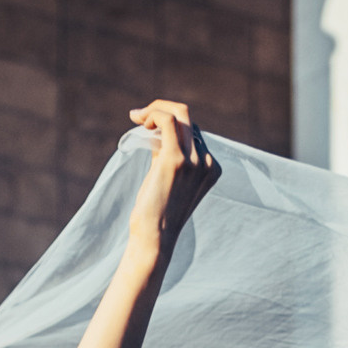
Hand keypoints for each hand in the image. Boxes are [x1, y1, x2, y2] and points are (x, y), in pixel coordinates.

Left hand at [124, 100, 219, 267]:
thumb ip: (169, 155)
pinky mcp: (176, 159)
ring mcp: (194, 160)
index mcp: (210, 167)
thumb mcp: (168, 180)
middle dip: (162, 109)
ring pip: (179, 113)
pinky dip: (153, 113)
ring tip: (137, 117)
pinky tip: (140, 120)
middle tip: (139, 116)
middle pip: (188, 118)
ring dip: (155, 109)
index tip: (147, 127)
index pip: (192, 131)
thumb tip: (156, 132)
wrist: (155, 238)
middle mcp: (206, 162)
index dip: (169, 124)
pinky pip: (168, 120)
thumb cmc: (157, 214)